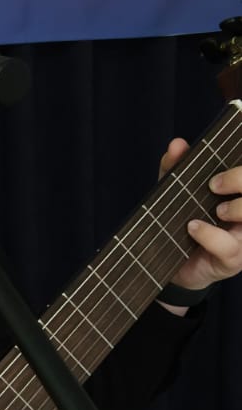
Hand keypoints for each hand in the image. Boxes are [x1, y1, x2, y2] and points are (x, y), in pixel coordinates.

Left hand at [158, 139, 241, 298]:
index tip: (235, 147)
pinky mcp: (233, 259)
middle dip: (240, 180)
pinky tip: (193, 227)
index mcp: (238, 193)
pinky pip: (230, 246)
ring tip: (216, 209)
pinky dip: (211, 235)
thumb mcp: (176, 191)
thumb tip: (177, 145)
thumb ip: (175, 168)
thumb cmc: (183, 222)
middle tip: (214, 184)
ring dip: (238, 208)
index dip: (240, 167)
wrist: (174, 264)